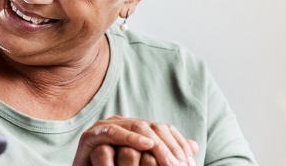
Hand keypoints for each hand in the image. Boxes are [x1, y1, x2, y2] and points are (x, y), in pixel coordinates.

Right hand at [74, 116, 198, 165]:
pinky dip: (130, 137)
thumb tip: (194, 145)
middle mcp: (121, 123)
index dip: (178, 144)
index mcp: (136, 128)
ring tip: (167, 158)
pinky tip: (146, 145)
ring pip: (135, 126)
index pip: (163, 129)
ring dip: (154, 142)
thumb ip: (166, 154)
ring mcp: (105, 127)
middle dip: (168, 146)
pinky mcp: (91, 135)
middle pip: (152, 127)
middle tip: (180, 165)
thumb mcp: (146, 165)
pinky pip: (112, 132)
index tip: (189, 162)